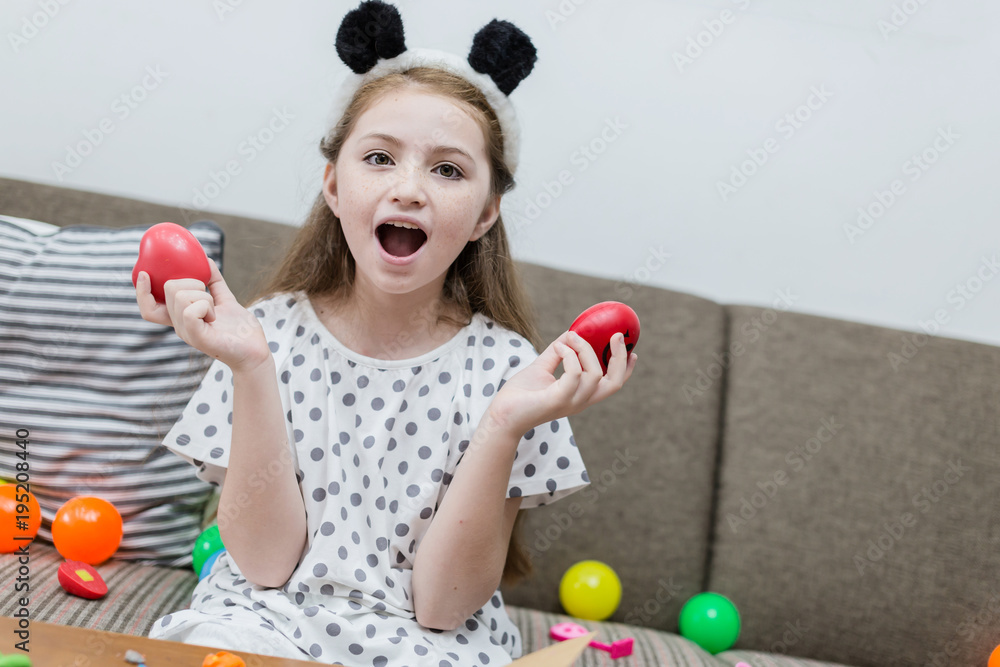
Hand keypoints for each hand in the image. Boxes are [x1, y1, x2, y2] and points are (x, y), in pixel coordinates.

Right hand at [135, 257, 269, 372]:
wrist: (255, 351)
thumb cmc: (240, 329)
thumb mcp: (225, 300)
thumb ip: (214, 282)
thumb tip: (206, 259)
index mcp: (182, 318)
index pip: (149, 308)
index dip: (141, 291)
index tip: (145, 273)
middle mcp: (179, 326)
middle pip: (169, 289)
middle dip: (193, 283)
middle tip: (210, 299)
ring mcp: (186, 332)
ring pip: (180, 295)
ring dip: (205, 296)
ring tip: (215, 311)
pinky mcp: (197, 337)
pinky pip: (190, 310)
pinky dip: (206, 305)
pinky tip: (215, 316)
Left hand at [488, 329, 637, 436]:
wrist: (502, 413)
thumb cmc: (520, 394)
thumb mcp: (542, 367)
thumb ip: (558, 351)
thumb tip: (571, 332)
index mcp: (580, 395)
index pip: (611, 385)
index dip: (625, 369)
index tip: (633, 351)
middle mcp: (580, 401)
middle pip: (613, 383)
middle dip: (619, 359)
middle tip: (615, 336)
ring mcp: (571, 402)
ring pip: (595, 374)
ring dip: (584, 350)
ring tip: (568, 339)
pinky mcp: (559, 400)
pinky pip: (575, 374)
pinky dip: (569, 355)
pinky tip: (558, 347)